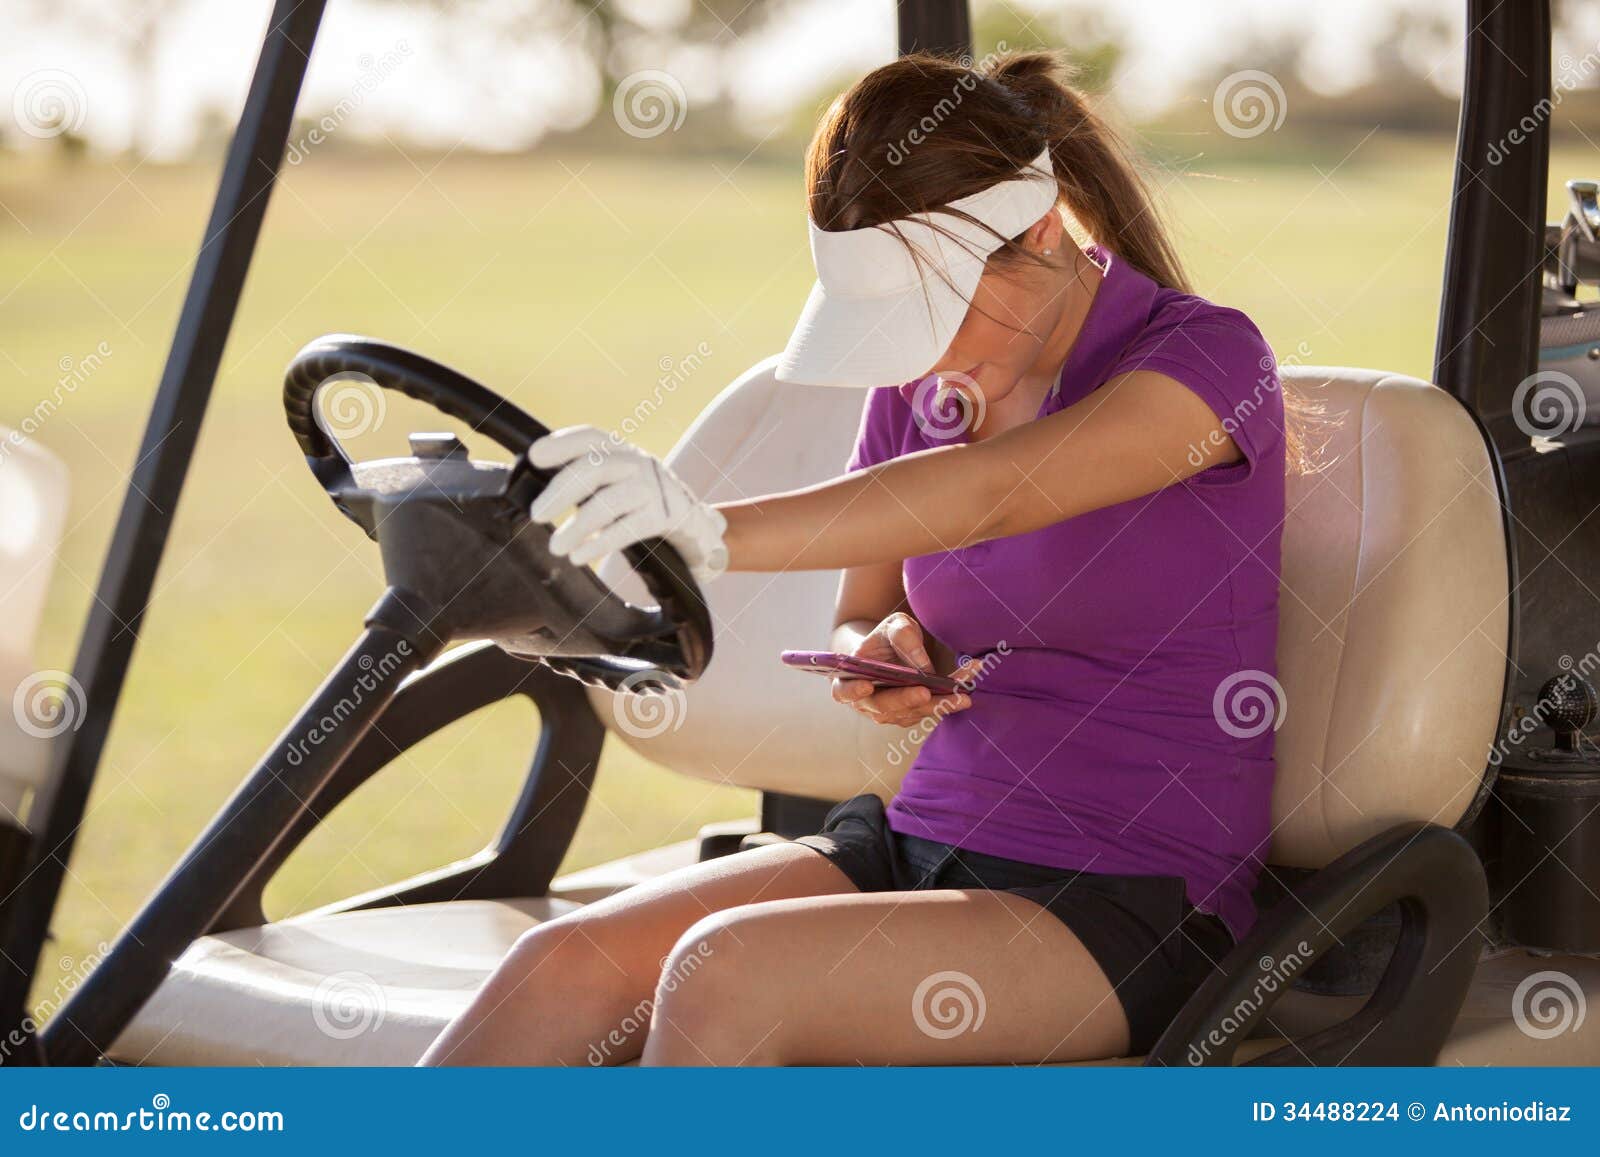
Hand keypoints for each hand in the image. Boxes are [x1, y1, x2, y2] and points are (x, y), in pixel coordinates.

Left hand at [527, 426, 728, 583]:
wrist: (698, 529)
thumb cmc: (645, 505)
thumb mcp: (619, 483)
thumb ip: (587, 481)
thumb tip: (540, 495)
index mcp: (623, 451)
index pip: (591, 438)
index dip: (562, 443)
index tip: (535, 456)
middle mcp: (639, 463)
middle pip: (594, 468)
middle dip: (561, 491)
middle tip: (537, 515)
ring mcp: (655, 489)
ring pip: (608, 502)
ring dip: (577, 526)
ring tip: (557, 547)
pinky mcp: (666, 516)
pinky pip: (626, 528)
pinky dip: (599, 542)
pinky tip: (580, 555)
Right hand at [831, 612, 979, 726]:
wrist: (893, 653)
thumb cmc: (885, 638)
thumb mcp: (893, 626)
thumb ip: (903, 637)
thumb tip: (922, 666)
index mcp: (850, 679)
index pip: (844, 690)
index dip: (853, 690)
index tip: (867, 686)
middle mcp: (868, 702)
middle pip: (884, 708)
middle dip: (906, 700)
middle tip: (925, 693)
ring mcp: (890, 712)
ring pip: (911, 713)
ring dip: (936, 704)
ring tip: (961, 694)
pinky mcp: (911, 715)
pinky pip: (929, 710)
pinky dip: (947, 701)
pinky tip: (965, 691)